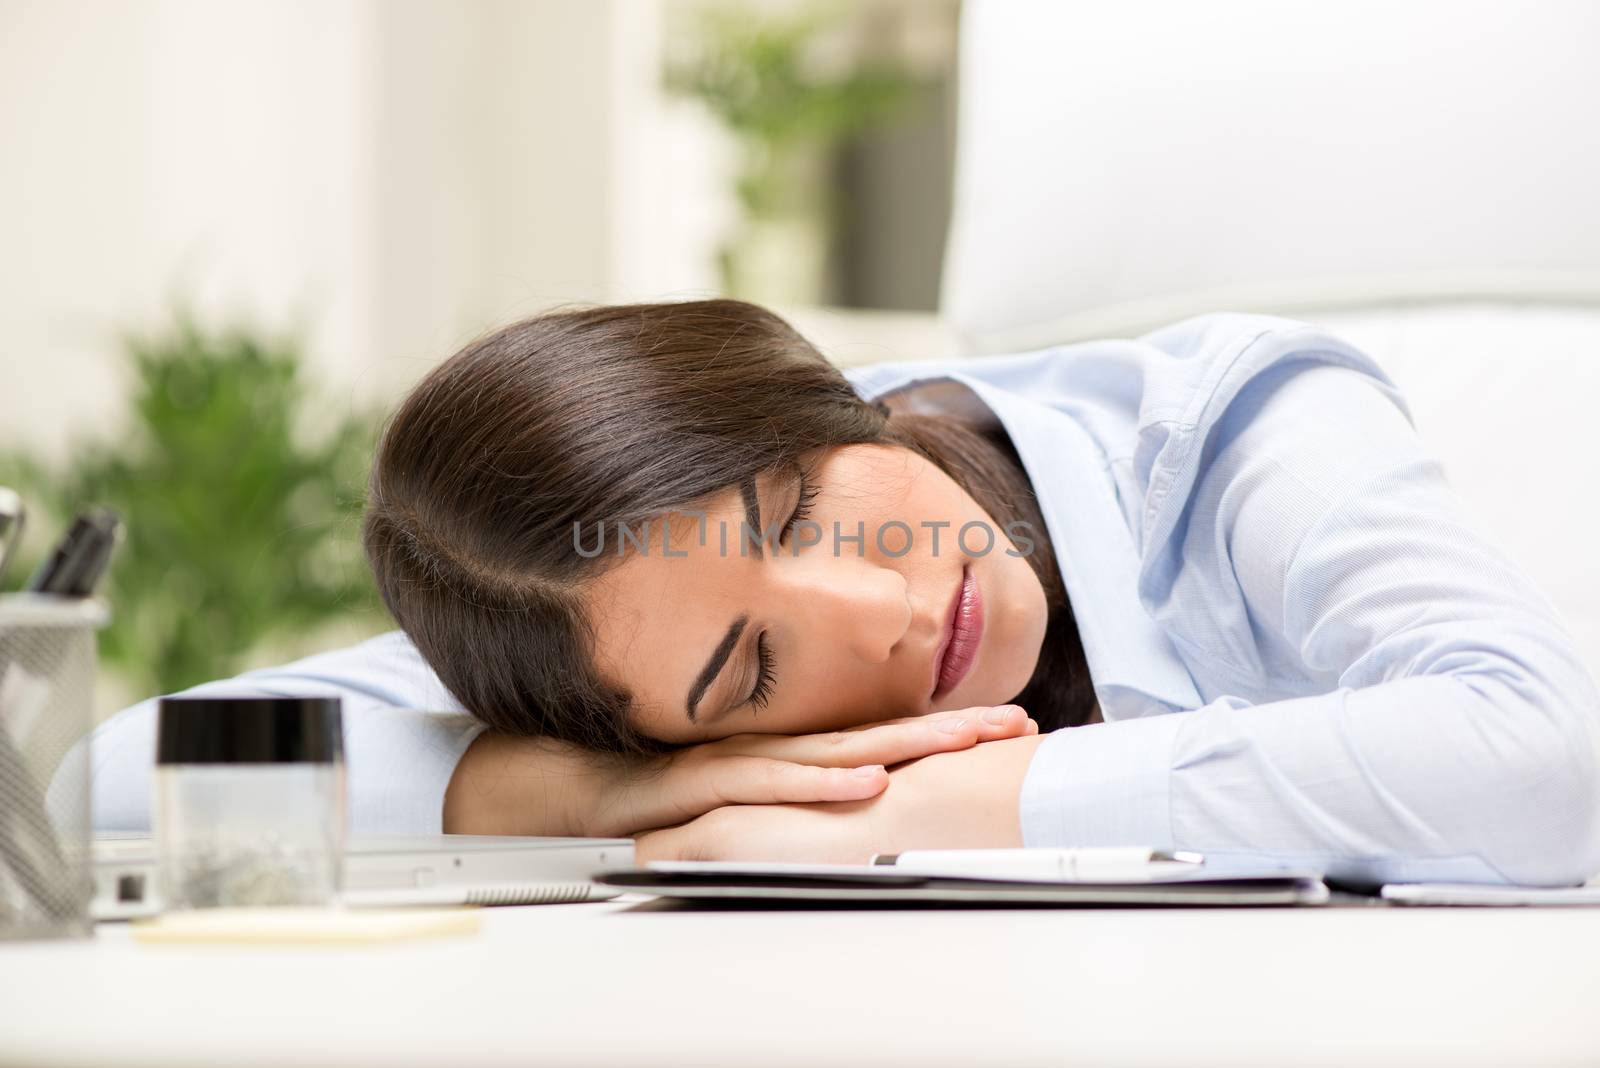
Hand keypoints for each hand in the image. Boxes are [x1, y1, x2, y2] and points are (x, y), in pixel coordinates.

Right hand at [630, 731, 1047, 864]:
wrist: (570, 793)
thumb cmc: (653, 797)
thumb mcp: (740, 806)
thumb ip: (792, 804)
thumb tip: (857, 810)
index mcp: (788, 754)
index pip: (879, 738)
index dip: (942, 730)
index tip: (1004, 726)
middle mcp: (773, 750)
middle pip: (875, 736)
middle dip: (947, 730)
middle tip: (1010, 725)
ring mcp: (741, 763)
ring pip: (835, 751)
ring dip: (903, 747)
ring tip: (962, 744)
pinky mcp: (703, 784)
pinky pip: (771, 784)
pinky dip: (822, 784)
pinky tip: (866, 783)